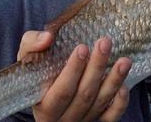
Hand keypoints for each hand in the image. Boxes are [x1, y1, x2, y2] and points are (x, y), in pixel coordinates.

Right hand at [17, 31, 131, 121]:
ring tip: (124, 60)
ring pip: (99, 103)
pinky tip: (124, 86)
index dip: (73, 70)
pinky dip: (119, 103)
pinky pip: (110, 117)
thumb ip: (31, 45)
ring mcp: (81, 121)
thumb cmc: (35, 73)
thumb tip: (46, 38)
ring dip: (114, 81)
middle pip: (84, 95)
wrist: (42, 91)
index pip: (62, 92)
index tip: (82, 48)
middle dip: (96, 67)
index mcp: (44, 106)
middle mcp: (63, 118)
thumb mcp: (26, 58)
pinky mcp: (95, 121)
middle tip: (104, 43)